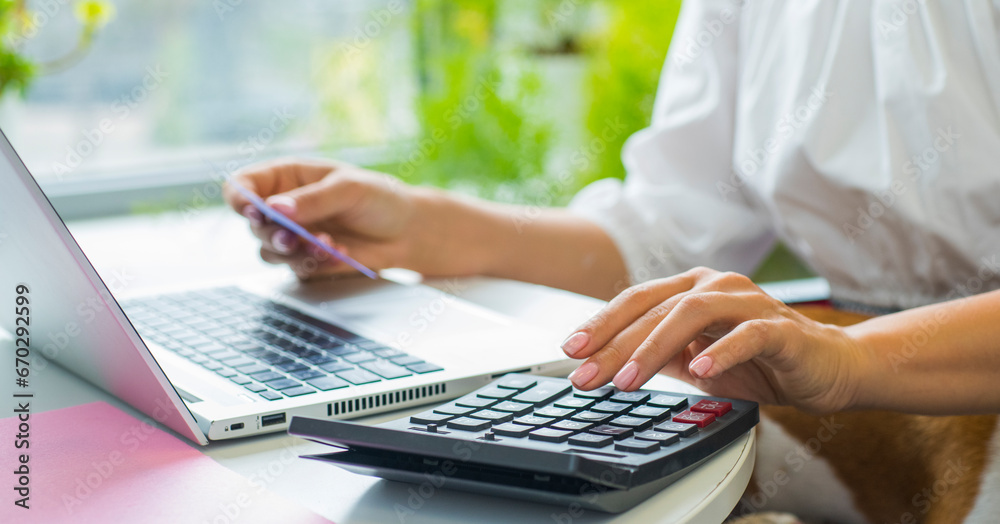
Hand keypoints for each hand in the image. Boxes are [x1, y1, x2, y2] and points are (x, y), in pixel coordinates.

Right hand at [223, 158, 418, 278]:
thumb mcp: (348, 189)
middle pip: (253, 224)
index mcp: (286, 177)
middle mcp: (283, 207)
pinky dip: (314, 263)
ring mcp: (293, 235)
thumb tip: (275, 208)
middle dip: (272, 233)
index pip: (243, 185)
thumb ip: (312, 199)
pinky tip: (338, 252)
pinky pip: (294, 268)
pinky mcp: (306, 260)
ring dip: (293, 252)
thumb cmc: (378, 198)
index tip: (252, 210)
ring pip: (268, 251)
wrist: (405, 232)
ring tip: (326, 245)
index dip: (239, 198)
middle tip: (293, 237)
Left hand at [560, 267, 867, 413]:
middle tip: (587, 373)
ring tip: (629, 379)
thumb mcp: (697, 362)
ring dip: (655, 347)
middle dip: (615, 343)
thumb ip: (662, 356)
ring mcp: (749, 302)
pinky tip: (701, 370)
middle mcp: (717, 286)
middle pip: (656, 308)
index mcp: (693, 290)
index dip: (601, 324)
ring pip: (693, 313)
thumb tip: (612, 364)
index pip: (637, 301)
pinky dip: (722, 351)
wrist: (827, 368)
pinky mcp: (781, 327)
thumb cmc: (761, 362)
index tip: (570, 350)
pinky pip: (748, 334)